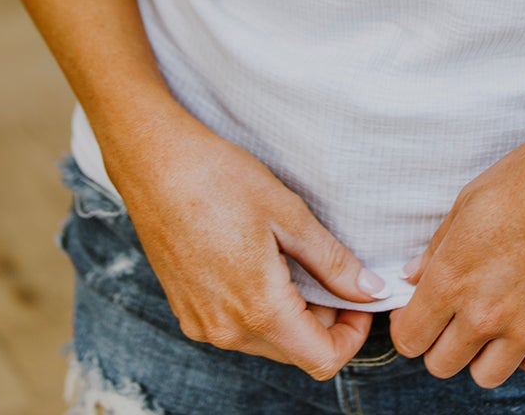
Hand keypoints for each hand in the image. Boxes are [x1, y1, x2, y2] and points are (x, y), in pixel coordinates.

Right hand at [104, 106, 383, 380]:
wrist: (154, 164)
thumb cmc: (220, 180)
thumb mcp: (288, 214)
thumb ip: (332, 261)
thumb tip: (370, 290)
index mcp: (257, 309)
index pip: (322, 360)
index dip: (352, 334)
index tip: (361, 297)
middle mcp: (226, 331)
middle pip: (296, 351)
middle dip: (325, 319)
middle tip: (333, 268)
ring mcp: (201, 324)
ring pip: (267, 340)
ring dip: (293, 311)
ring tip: (294, 256)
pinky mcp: (187, 310)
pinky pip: (238, 326)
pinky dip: (262, 305)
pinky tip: (263, 259)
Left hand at [388, 119, 524, 386]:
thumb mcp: (472, 198)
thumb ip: (439, 245)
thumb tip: (416, 275)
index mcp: (455, 277)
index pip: (410, 338)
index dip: (407, 326)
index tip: (414, 312)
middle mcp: (487, 312)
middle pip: (442, 364)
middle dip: (439, 342)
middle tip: (452, 315)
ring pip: (486, 376)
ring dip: (482, 354)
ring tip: (492, 321)